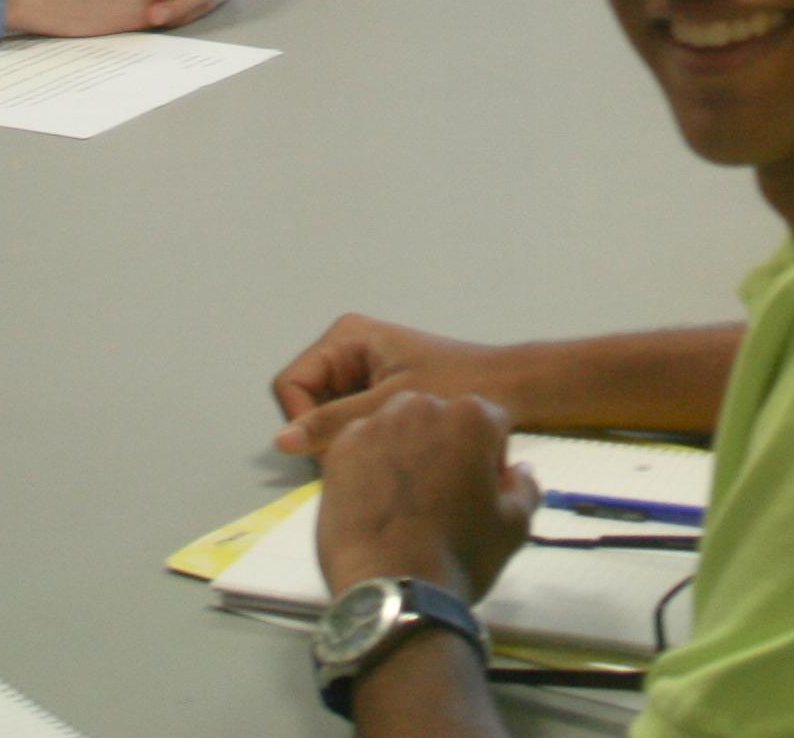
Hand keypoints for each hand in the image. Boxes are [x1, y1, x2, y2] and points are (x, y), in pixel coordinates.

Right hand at [273, 314, 524, 456]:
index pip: (292, 384)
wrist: (512, 388)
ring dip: (344, 440)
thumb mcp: (390, 406)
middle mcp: (349, 349)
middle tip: (362, 456)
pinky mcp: (379, 394)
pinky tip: (388, 453)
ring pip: (328, 417)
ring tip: (379, 454)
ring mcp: (364, 372)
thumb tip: (281, 442)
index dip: (303, 421)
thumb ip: (334, 423)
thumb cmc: (458, 386)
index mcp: (347, 337)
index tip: (336, 450)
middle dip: (325, 434)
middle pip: (307, 402)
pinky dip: (361, 440)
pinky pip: (350, 422)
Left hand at [313, 391, 536, 605]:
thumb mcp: (514, 526)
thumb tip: (517, 470)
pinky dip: (370, 468)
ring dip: (406, 453)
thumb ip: (524, 487)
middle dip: (446, 448)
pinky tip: (374, 506)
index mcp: (471, 416)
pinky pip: (363, 449)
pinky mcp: (339, 450)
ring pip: (399, 430)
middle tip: (442, 498)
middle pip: (442, 420)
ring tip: (405, 504)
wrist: (391, 589)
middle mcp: (421, 405)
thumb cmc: (459, 555)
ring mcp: (374, 425)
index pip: (492, 424)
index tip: (480, 492)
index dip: (491, 459)